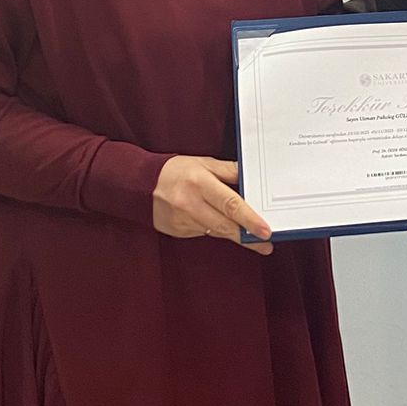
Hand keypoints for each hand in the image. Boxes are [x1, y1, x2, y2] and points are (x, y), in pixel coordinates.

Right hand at [153, 157, 272, 252]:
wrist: (141, 185)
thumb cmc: (175, 171)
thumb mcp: (204, 163)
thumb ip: (229, 171)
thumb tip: (251, 179)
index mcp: (200, 183)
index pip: (230, 204)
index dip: (249, 219)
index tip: (265, 230)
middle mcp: (190, 204)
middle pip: (225, 225)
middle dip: (248, 236)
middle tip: (265, 242)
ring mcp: (183, 220)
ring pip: (216, 232)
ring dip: (234, 234)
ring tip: (250, 238)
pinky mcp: (178, 231)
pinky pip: (203, 233)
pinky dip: (214, 229)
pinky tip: (216, 222)